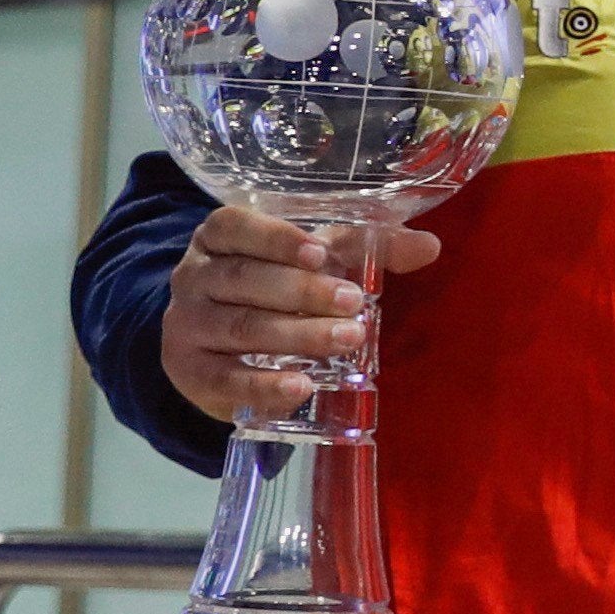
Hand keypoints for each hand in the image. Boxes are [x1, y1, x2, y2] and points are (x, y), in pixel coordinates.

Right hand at [158, 206, 437, 424]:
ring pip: (240, 327)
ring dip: (296, 335)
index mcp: (218, 237)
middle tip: (353, 305)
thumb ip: (366, 248)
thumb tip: (429, 245)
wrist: (212, 344)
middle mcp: (193, 276)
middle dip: (303, 292)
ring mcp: (185, 325)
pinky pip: (225, 379)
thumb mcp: (313, 260)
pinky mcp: (189, 372)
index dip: (276, 238)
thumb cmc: (271, 286)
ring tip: (346, 341)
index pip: (235, 226)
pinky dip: (264, 384)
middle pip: (244, 279)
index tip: (320, 253)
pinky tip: (301, 386)